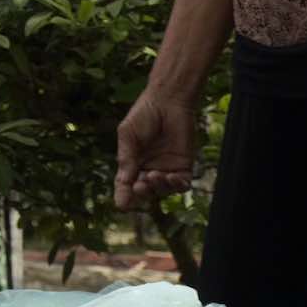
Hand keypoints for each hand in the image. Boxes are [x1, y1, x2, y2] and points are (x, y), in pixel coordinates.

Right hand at [115, 90, 197, 210]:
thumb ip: (126, 158)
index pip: (126, 184)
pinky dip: (177, 186)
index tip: (122, 205)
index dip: (124, 195)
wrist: (168, 101)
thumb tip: (123, 183)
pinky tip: (171, 177)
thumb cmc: (144, 114)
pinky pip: (182, 185)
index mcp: (132, 162)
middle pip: (145, 191)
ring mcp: (167, 168)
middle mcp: (149, 168)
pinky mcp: (184, 166)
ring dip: (158, 187)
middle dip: (142, 192)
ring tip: (155, 175)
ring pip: (163, 191)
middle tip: (140, 185)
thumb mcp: (128, 135)